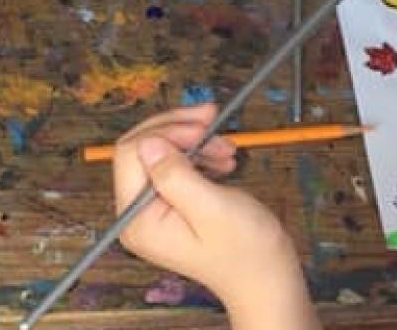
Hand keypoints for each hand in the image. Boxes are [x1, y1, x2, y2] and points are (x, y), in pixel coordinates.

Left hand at [113, 104, 319, 328]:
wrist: (266, 277)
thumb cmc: (245, 250)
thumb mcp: (211, 207)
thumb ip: (175, 174)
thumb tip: (149, 142)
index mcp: (138, 220)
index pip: (130, 154)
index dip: (165, 132)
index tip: (201, 128)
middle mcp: (137, 215)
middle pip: (141, 150)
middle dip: (178, 130)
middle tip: (212, 119)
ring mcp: (152, 211)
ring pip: (160, 153)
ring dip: (193, 142)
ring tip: (226, 149)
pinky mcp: (169, 206)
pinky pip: (174, 166)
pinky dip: (198, 155)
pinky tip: (221, 160)